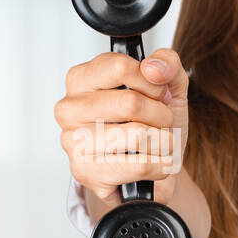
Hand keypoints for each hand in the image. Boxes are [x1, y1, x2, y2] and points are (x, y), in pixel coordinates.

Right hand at [54, 47, 189, 207]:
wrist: (154, 167)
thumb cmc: (153, 124)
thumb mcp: (168, 86)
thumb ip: (167, 64)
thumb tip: (154, 68)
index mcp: (81, 80)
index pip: (120, 67)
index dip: (152, 82)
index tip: (158, 92)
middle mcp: (69, 109)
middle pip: (130, 103)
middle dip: (161, 115)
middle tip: (162, 121)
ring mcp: (73, 143)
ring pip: (138, 136)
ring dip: (163, 142)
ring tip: (159, 143)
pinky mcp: (86, 173)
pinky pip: (140, 166)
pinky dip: (161, 164)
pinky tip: (156, 163)